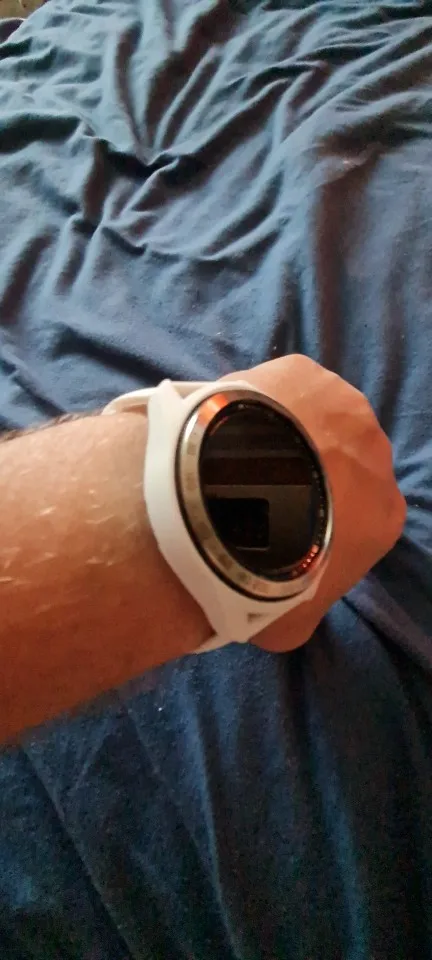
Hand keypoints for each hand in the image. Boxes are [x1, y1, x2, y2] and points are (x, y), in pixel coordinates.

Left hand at [221, 355, 405, 653]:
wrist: (227, 501)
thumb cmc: (265, 572)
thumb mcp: (289, 624)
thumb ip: (301, 611)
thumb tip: (287, 612)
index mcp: (384, 514)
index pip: (359, 520)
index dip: (319, 526)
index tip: (281, 533)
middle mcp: (377, 454)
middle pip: (340, 466)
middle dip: (306, 477)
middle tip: (253, 495)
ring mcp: (343, 404)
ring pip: (313, 421)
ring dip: (285, 436)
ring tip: (233, 456)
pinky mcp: (303, 370)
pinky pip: (282, 388)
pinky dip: (259, 403)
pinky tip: (224, 422)